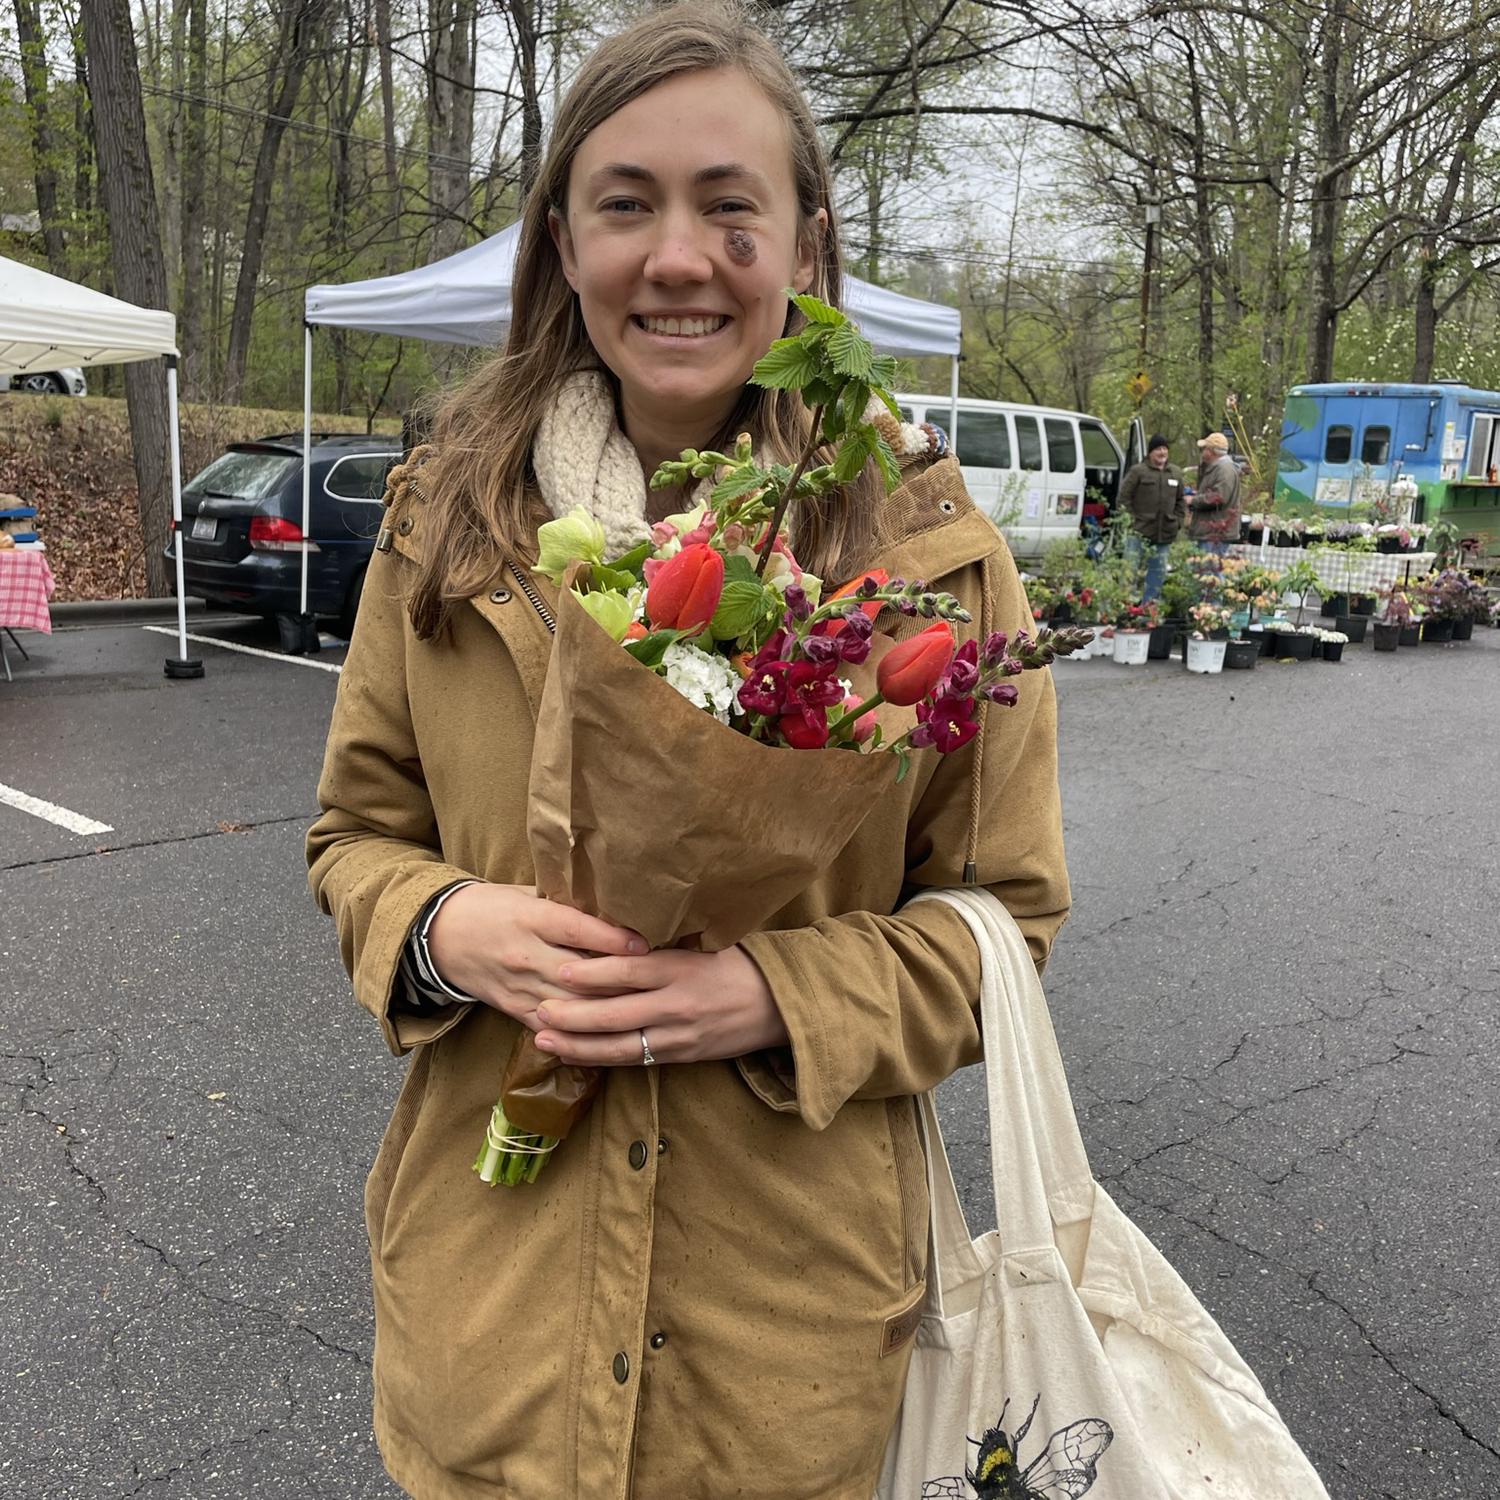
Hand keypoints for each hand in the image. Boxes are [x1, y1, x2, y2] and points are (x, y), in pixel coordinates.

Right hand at [426, 883, 645, 1031]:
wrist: (442, 935)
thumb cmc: (492, 907)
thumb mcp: (527, 895)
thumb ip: (566, 905)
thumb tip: (612, 907)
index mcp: (531, 919)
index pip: (577, 930)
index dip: (611, 939)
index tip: (643, 945)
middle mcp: (526, 955)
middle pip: (580, 975)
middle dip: (618, 982)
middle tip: (654, 985)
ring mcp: (519, 985)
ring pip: (570, 1005)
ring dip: (604, 1010)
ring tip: (639, 1011)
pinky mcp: (512, 1008)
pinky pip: (549, 1026)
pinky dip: (578, 1032)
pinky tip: (606, 1034)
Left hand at [531, 945, 788, 1066]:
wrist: (777, 1005)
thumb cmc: (736, 965)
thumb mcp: (703, 944)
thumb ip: (662, 943)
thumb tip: (613, 929)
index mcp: (681, 968)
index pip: (630, 971)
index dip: (592, 972)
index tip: (560, 970)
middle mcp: (677, 1003)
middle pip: (616, 1013)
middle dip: (573, 1015)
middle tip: (538, 1009)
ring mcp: (679, 1034)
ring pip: (620, 1045)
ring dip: (578, 1044)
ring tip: (544, 1039)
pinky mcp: (681, 1055)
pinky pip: (635, 1059)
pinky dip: (603, 1058)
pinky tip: (577, 1056)